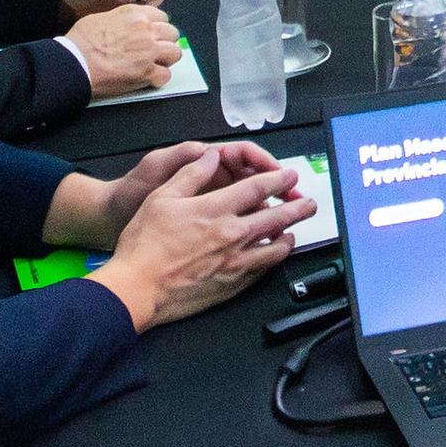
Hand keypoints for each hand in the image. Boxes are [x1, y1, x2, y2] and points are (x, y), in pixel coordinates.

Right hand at [66, 4, 181, 97]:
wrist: (74, 63)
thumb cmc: (81, 42)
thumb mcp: (101, 18)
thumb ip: (122, 19)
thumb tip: (129, 25)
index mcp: (134, 15)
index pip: (162, 16)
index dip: (158, 26)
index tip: (153, 34)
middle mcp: (145, 31)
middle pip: (172, 33)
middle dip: (165, 42)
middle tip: (154, 50)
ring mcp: (148, 52)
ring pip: (174, 53)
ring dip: (166, 59)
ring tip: (154, 64)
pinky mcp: (146, 73)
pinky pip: (165, 75)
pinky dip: (158, 78)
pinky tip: (149, 78)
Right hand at [84, 146, 311, 331]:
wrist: (137, 289)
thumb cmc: (144, 246)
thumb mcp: (162, 198)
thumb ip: (191, 175)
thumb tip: (211, 157)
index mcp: (216, 210)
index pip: (258, 188)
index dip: (279, 179)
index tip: (290, 176)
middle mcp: (232, 235)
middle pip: (277, 217)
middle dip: (297, 207)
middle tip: (308, 203)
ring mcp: (236, 262)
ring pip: (276, 247)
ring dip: (289, 236)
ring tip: (294, 231)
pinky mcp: (233, 285)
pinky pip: (264, 270)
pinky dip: (273, 260)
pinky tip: (273, 256)